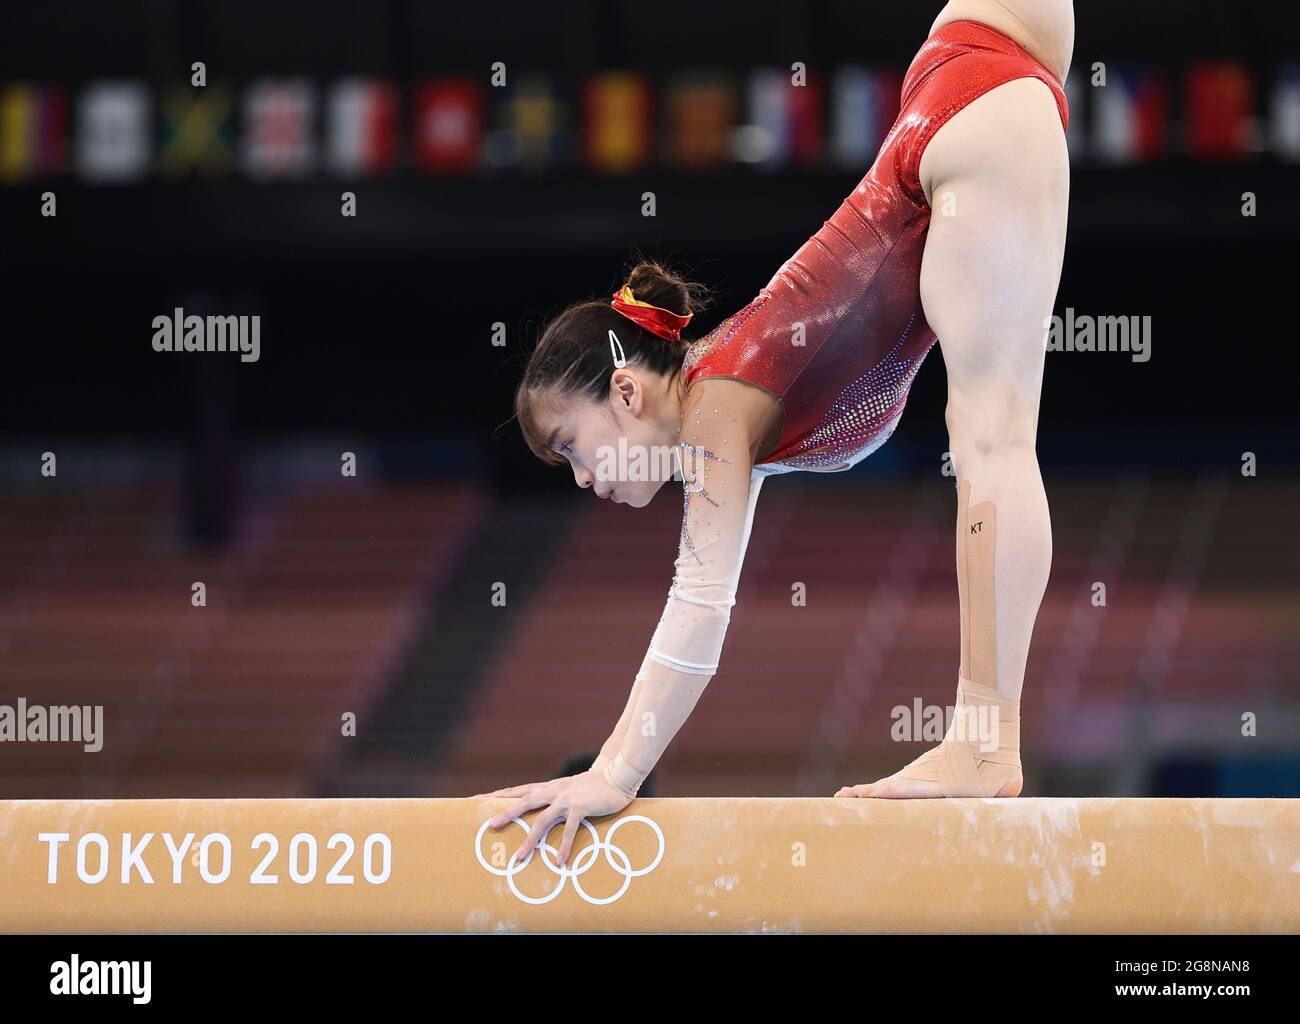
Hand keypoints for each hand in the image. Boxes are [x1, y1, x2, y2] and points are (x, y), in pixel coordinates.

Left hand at [480, 769, 632, 865]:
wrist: (617, 774)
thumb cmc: (594, 785)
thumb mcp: (570, 788)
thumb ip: (557, 797)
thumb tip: (546, 809)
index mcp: (550, 787)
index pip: (519, 790)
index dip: (499, 795)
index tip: (478, 800)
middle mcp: (554, 791)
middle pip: (524, 801)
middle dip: (507, 814)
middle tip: (491, 826)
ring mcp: (567, 799)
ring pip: (542, 820)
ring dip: (531, 839)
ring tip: (520, 857)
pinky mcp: (581, 807)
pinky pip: (570, 830)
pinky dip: (564, 846)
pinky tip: (560, 860)